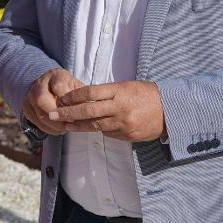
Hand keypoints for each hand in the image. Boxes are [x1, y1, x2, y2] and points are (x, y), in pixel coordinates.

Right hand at [22, 68, 84, 135]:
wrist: (46, 84)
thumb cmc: (66, 87)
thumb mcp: (76, 85)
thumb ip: (81, 95)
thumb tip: (91, 107)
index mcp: (54, 76)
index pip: (58, 86)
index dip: (68, 100)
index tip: (78, 109)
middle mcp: (39, 86)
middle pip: (43, 101)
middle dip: (60, 115)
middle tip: (73, 122)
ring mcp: (30, 98)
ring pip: (41, 115)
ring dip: (57, 125)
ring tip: (69, 127)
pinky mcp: (27, 110)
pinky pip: (38, 124)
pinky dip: (51, 129)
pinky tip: (61, 129)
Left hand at [48, 81, 165, 142]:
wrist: (170, 111)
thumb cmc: (147, 95)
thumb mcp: (127, 87)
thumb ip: (108, 93)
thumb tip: (86, 97)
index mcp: (119, 91)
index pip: (90, 93)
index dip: (74, 96)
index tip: (62, 99)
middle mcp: (120, 108)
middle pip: (88, 110)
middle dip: (68, 113)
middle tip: (52, 114)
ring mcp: (123, 123)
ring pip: (94, 125)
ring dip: (77, 126)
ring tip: (64, 125)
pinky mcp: (126, 135)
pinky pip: (107, 133)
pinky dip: (96, 130)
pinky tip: (87, 129)